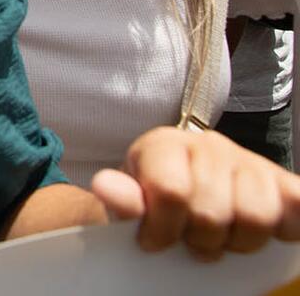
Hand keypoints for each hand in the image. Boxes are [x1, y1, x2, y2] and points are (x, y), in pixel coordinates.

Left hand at [92, 126, 299, 258]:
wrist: (177, 198)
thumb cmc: (150, 204)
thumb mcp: (127, 202)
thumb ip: (121, 199)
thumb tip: (107, 188)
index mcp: (164, 146)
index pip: (171, 192)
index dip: (163, 229)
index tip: (154, 241)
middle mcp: (208, 146)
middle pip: (214, 211)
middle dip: (201, 240)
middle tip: (192, 240)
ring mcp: (248, 161)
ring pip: (258, 215)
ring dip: (240, 240)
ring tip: (223, 237)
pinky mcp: (281, 182)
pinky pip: (299, 200)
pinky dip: (290, 223)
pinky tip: (277, 232)